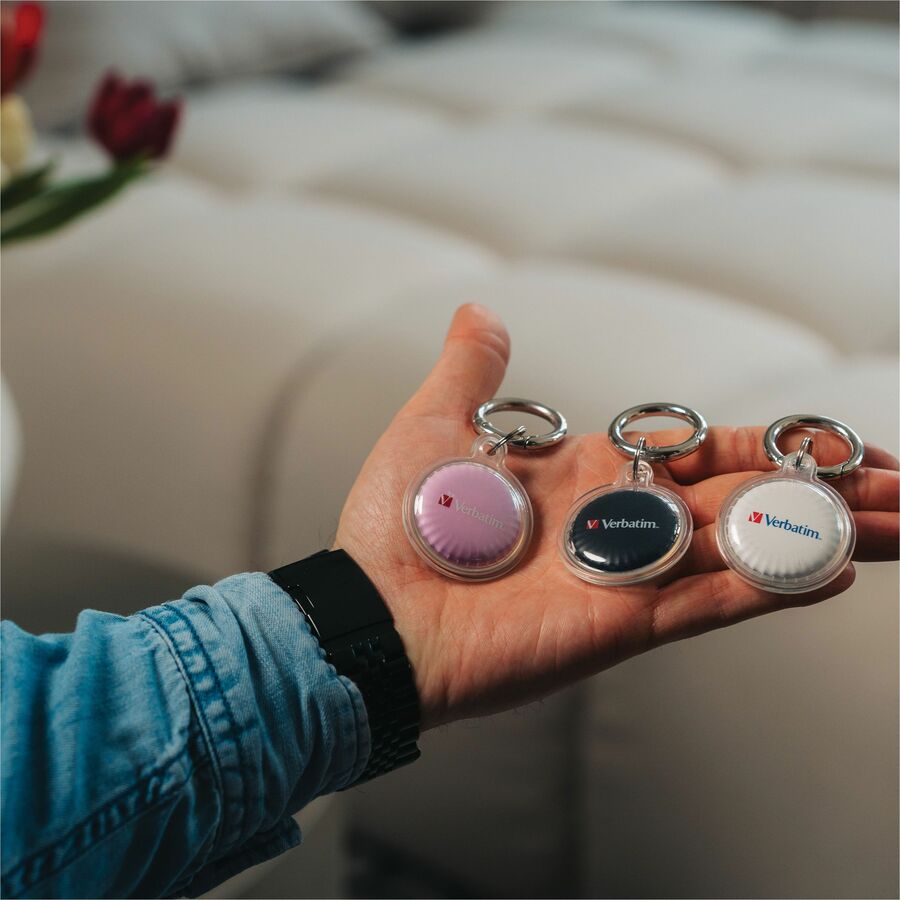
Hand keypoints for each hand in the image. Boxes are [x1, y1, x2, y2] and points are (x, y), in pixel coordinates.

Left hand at [335, 305, 898, 728]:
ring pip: (745, 549)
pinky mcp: (620, 624)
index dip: (776, 447)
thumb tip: (482, 311)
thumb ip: (474, 370)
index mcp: (592, 475)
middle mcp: (622, 523)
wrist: (372, 609)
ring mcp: (628, 576)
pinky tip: (833, 571)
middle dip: (828, 493)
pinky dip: (768, 586)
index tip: (843, 445)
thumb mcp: (437, 424)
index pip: (706, 453)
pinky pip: (709, 602)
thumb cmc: (399, 522)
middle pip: (747, 501)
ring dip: (823, 536)